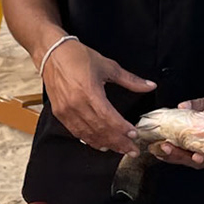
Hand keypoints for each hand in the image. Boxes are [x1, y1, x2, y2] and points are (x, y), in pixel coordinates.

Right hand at [40, 38, 154, 155]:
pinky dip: (90, 140)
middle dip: (118, 142)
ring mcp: (66, 111)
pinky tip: (100, 144)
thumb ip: (130, 80)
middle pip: (100, 130)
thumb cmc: (78, 57)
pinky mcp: (60, 114)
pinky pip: (76, 132)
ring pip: (88, 134)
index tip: (134, 135)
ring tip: (119, 149)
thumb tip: (150, 86)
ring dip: (105, 143)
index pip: (109, 118)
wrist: (52, 54)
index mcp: (90, 92)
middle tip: (132, 150)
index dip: (122, 129)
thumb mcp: (108, 66)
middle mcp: (76, 104)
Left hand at [156, 89, 203, 169]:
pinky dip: (177, 151)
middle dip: (180, 157)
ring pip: (191, 159)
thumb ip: (202, 104)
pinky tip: (163, 147)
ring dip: (175, 156)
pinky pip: (189, 152)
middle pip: (199, 161)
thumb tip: (182, 106)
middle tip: (165, 148)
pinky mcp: (203, 147)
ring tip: (159, 149)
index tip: (196, 157)